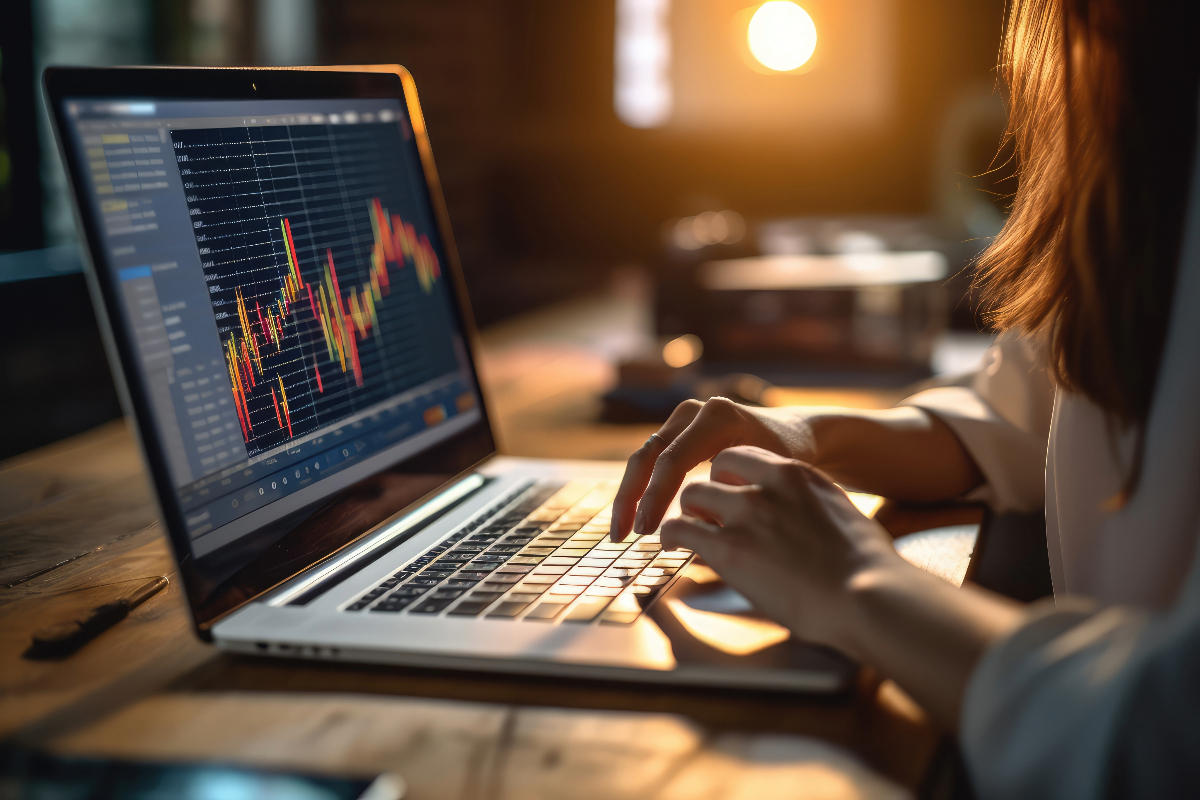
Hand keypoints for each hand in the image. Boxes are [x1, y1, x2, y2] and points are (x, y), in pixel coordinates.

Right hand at [610, 397, 818, 540]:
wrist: (795, 432)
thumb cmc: (789, 459)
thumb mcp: (770, 475)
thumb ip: (738, 494)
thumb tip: (699, 531)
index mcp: (718, 419)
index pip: (673, 461)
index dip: (655, 498)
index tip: (646, 532)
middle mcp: (696, 412)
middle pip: (649, 456)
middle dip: (631, 498)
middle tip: (622, 536)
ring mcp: (684, 418)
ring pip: (645, 458)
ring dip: (630, 495)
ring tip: (621, 532)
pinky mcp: (679, 431)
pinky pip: (653, 460)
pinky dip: (643, 489)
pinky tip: (637, 518)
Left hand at [661, 445, 900, 652]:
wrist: (866, 596)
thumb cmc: (865, 568)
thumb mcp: (838, 515)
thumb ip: (810, 507)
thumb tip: (803, 521)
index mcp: (796, 474)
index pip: (745, 456)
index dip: (732, 476)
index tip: (728, 492)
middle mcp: (766, 485)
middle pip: (715, 471)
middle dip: (708, 493)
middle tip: (706, 515)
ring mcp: (745, 514)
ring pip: (692, 495)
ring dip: (687, 514)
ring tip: (685, 532)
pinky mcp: (728, 548)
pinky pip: (680, 528)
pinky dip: (670, 535)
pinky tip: (670, 545)